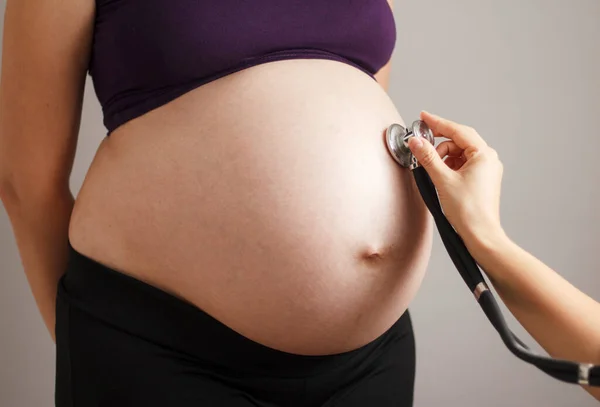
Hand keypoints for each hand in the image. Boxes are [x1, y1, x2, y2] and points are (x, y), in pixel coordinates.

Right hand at [407, 111, 505, 244]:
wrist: (480, 235)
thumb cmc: (469, 211)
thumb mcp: (443, 180)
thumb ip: (428, 158)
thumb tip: (416, 142)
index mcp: (483, 155)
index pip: (458, 131)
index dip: (438, 123)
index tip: (423, 117)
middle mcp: (488, 159)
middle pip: (458, 141)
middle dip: (439, 145)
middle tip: (421, 147)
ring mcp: (486, 170)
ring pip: (459, 154)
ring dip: (443, 158)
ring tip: (432, 171)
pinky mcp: (481, 180)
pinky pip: (462, 165)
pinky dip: (449, 167)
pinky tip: (440, 176)